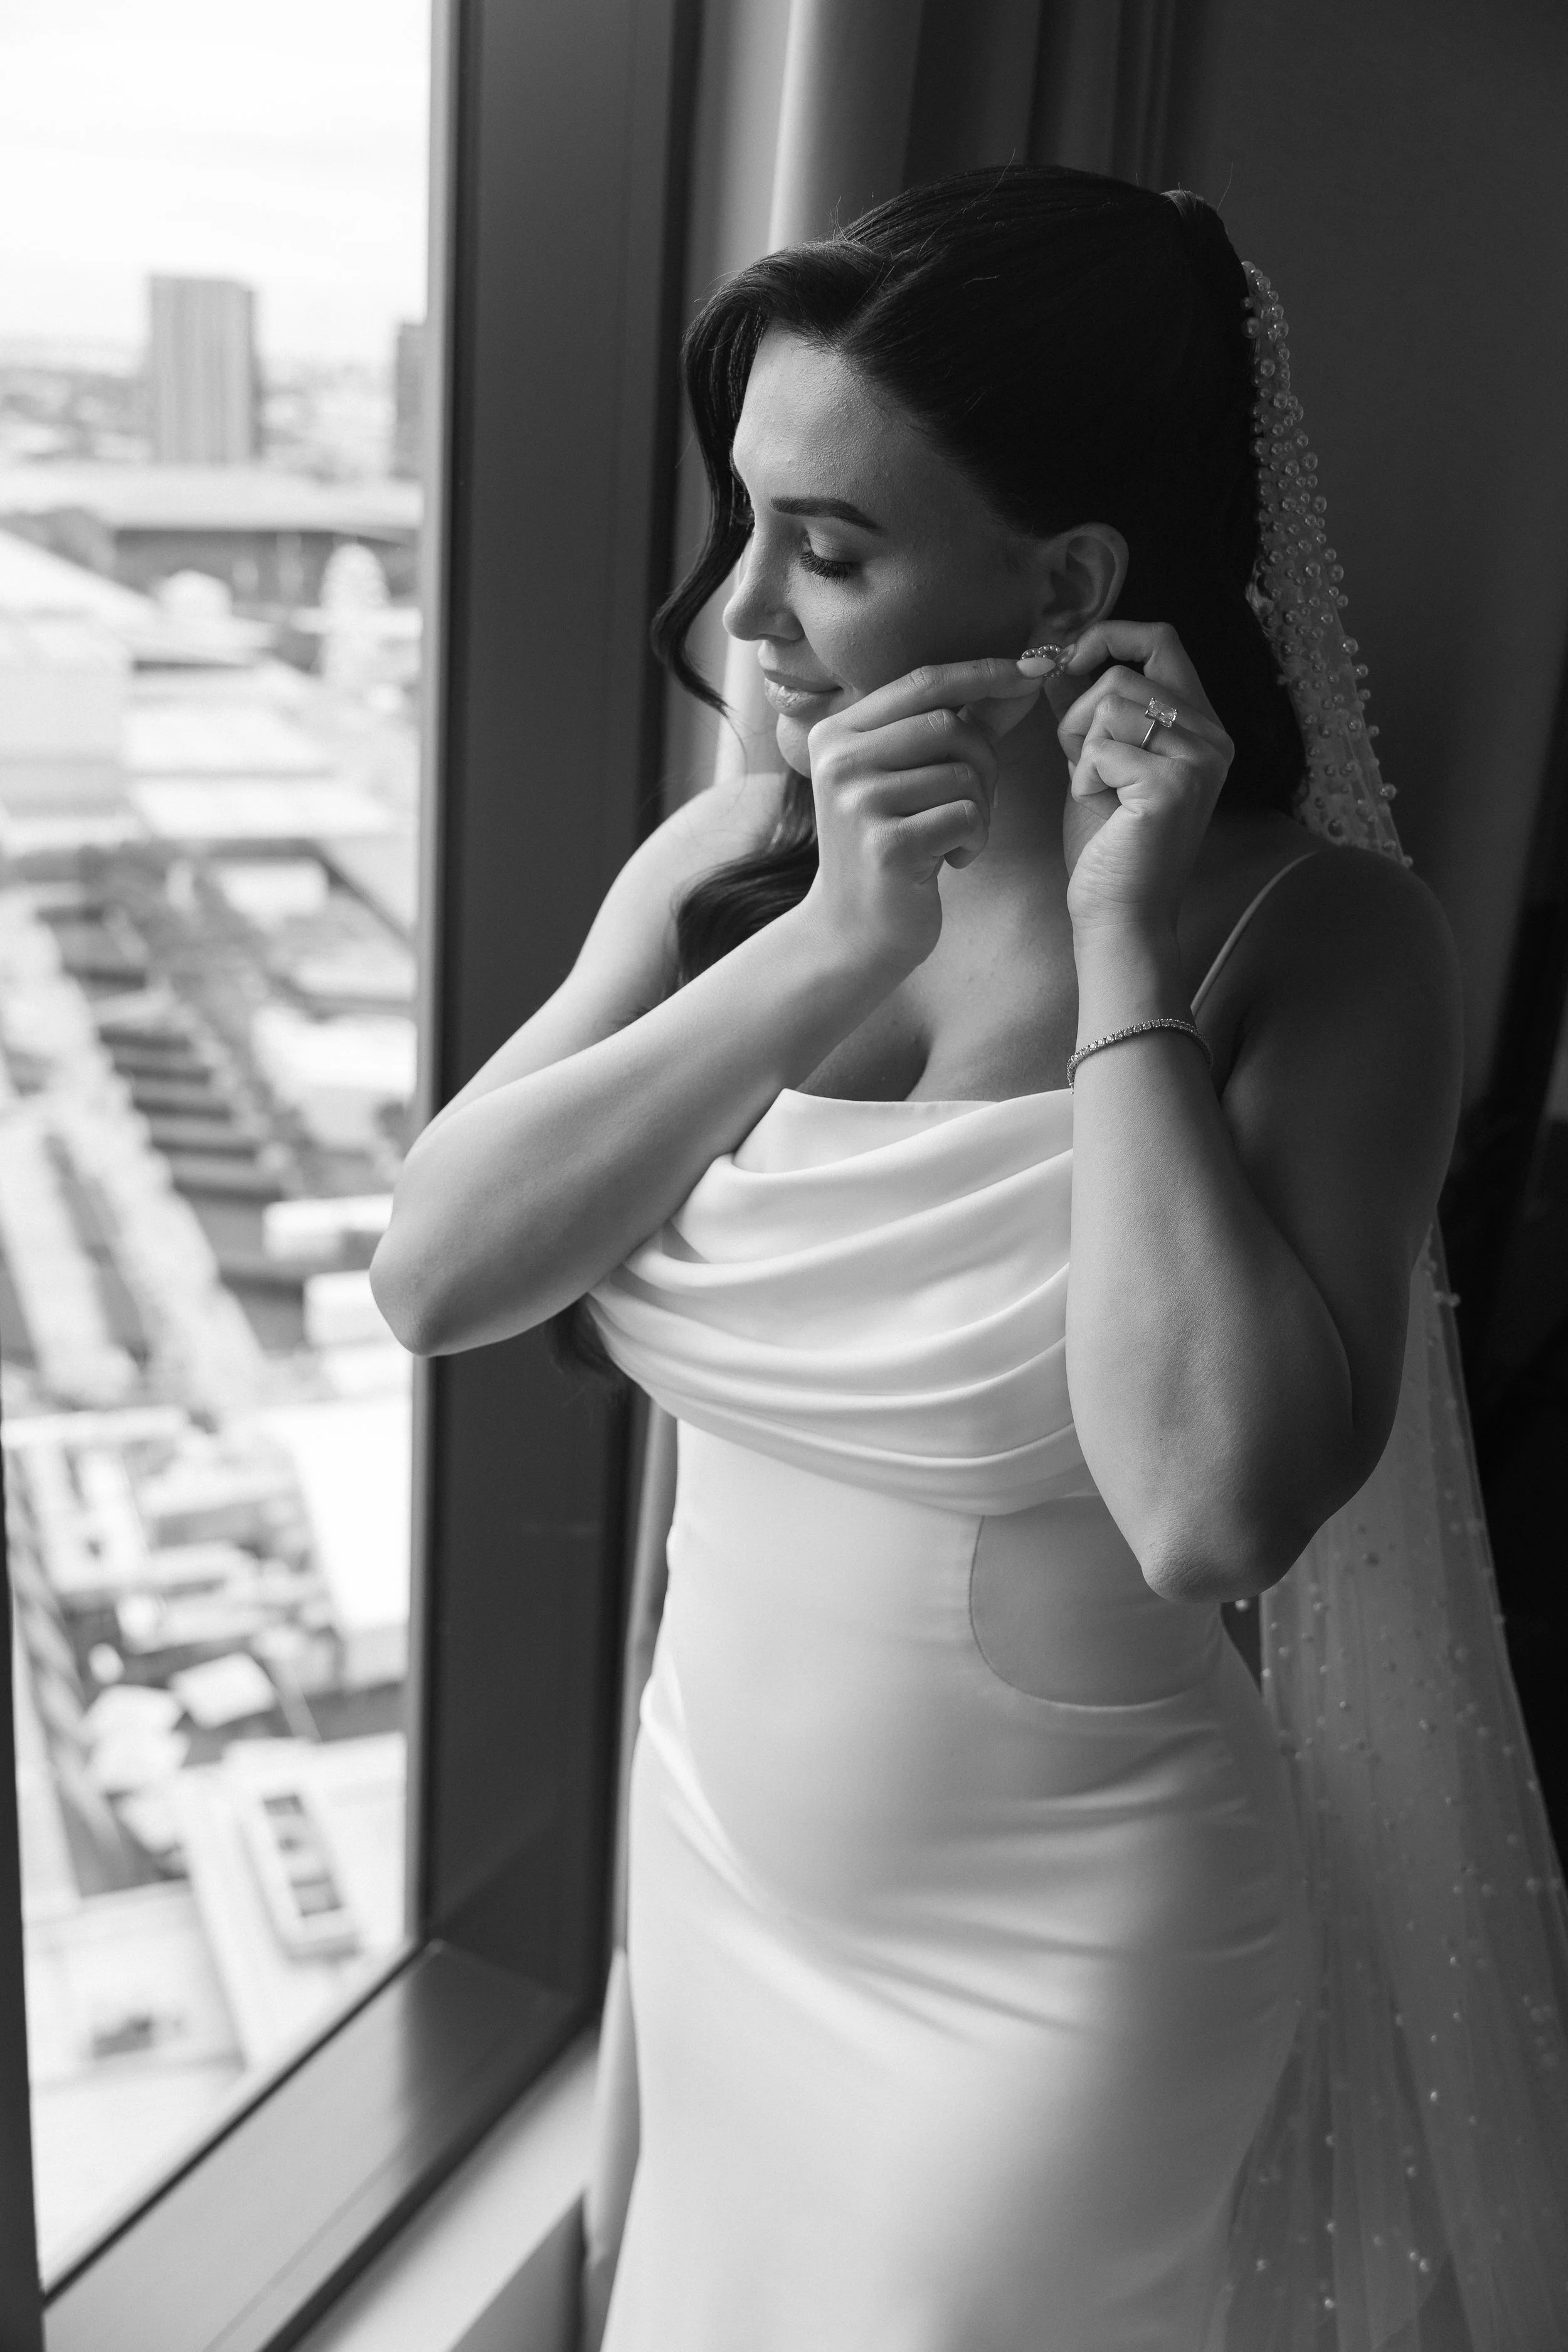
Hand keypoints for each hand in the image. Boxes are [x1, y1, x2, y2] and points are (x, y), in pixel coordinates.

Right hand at [799, 658, 1042, 974]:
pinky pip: (965, 816)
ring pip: (962, 772)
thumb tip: (1025, 673)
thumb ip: (962, 724)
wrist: (853, 932)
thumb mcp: (913, 778)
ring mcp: (857, 802)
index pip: (922, 682)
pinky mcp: (885, 845)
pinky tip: (950, 861)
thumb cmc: (892, 847)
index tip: (1034, 669)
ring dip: (981, 808)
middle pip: (948, 724)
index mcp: (837, 733)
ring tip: (955, 838)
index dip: (983, 672)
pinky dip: (974, 839)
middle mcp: (838, 761)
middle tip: (977, 802)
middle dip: (984, 760)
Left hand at [1055, 621, 1233, 935]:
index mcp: (1200, 727)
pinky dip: (1082, 777)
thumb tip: (1059, 657)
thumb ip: (1090, 710)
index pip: (1162, 640)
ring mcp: (1199, 760)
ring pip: (1110, 704)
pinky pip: (1101, 747)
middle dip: (1080, 713)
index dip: (1110, 636)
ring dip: (1080, 747)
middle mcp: (1212, 738)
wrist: (1118, 914)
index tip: (1071, 658)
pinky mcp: (1173, 784)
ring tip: (1095, 790)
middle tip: (1081, 763)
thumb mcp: (1096, 762)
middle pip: (1126, 673)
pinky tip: (1099, 808)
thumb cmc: (1107, 845)